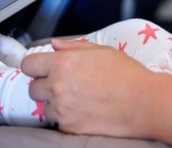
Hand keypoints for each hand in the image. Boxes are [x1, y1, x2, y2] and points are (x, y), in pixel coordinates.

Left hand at [22, 39, 154, 137]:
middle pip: (33, 88)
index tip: (42, 69)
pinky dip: (69, 118)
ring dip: (57, 104)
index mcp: (64, 63)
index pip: (28, 64)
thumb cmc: (128, 75)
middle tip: (68, 85)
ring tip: (81, 99)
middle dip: (47, 86)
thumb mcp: (104, 51)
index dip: (36, 66)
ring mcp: (62, 109)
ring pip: (45, 108)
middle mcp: (58, 86)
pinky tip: (87, 110)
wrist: (143, 102)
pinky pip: (59, 122)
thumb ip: (75, 47)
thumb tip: (56, 45)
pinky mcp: (69, 127)